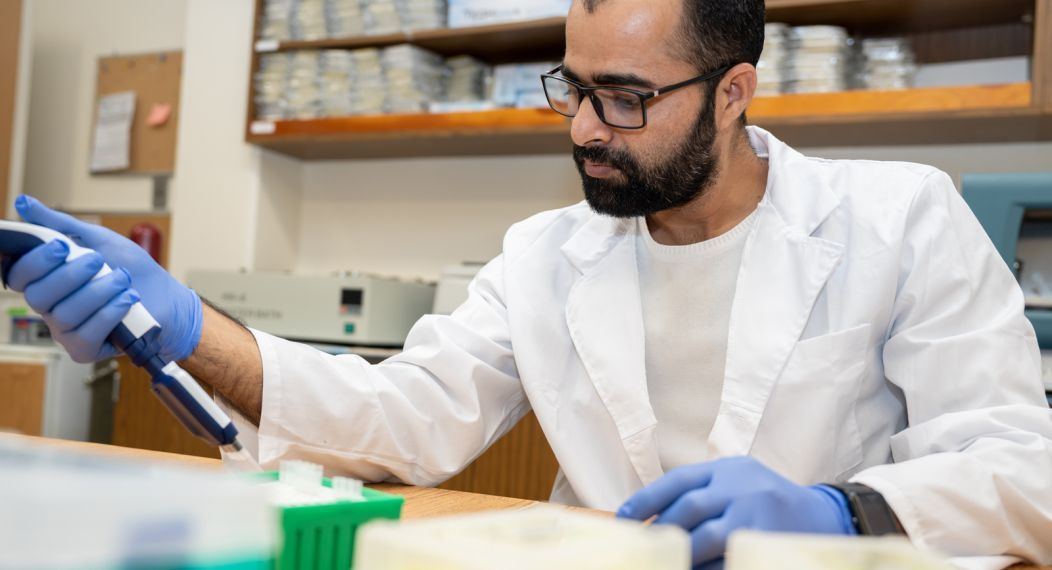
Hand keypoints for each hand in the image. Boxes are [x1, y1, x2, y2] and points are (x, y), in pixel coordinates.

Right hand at [6, 195, 201, 362]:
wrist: (167, 298)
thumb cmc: (132, 269)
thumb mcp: (98, 239)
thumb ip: (60, 224)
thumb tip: (24, 203)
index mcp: (47, 280)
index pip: (19, 274)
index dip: (34, 261)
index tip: (61, 246)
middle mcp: (51, 307)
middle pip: (37, 296)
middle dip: (70, 275)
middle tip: (98, 261)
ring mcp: (66, 330)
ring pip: (65, 314)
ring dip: (98, 292)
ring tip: (123, 279)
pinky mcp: (85, 348)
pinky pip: (84, 335)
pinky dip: (108, 313)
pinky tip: (127, 300)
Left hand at [616, 456, 853, 569]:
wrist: (825, 518)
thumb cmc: (767, 500)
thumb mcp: (737, 481)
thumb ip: (701, 491)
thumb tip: (653, 518)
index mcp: (729, 468)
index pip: (678, 480)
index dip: (647, 500)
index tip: (623, 517)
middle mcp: (742, 487)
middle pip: (689, 508)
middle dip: (662, 530)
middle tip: (644, 547)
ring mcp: (756, 516)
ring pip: (706, 538)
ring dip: (681, 554)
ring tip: (665, 561)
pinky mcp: (764, 543)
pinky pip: (727, 560)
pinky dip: (708, 567)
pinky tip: (697, 569)